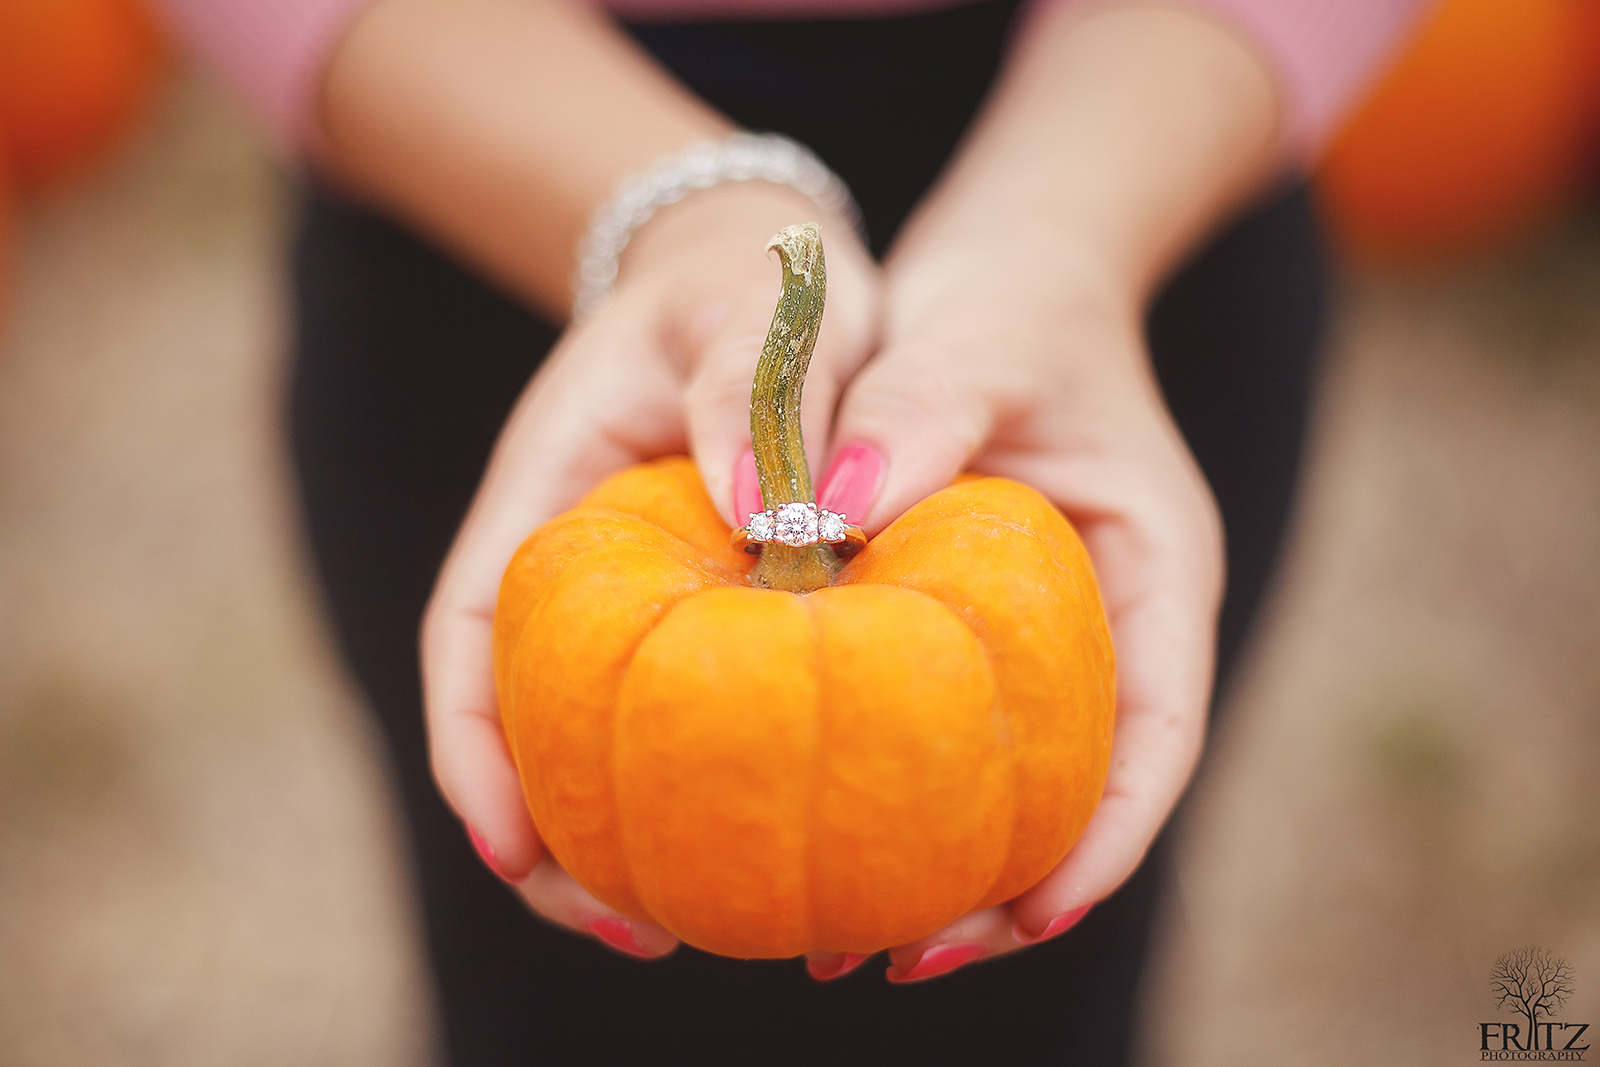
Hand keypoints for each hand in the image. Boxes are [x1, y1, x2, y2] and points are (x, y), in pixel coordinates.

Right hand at [419, 182, 878, 956]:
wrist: (759, 269)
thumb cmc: (752, 284)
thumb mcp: (755, 311)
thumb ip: (753, 395)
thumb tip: (766, 516)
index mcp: (549, 486)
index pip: (472, 631)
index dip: (475, 746)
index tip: (509, 848)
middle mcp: (572, 557)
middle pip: (520, 715)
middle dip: (548, 836)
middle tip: (628, 933)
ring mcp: (626, 591)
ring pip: (591, 732)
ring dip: (619, 837)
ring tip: (685, 928)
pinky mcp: (688, 608)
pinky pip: (673, 710)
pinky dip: (692, 782)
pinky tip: (754, 841)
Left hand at [801, 0, 1276, 980]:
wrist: (1005, 276)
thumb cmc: (1014, 301)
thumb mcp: (976, 337)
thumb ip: (915, 411)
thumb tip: (823, 514)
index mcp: (1151, 572)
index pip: (1158, 735)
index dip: (1106, 838)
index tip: (1031, 915)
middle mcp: (1101, 624)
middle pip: (1075, 792)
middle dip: (1000, 891)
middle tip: (895, 954)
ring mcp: (1036, 635)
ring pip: (1005, 779)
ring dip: (931, 859)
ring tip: (834, 932)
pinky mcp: (966, 629)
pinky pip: (934, 726)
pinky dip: (885, 782)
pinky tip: (799, 819)